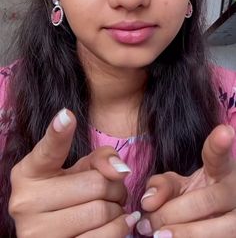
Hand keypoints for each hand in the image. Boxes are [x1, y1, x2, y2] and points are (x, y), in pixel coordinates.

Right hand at [9, 108, 139, 237]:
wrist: (55, 236)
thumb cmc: (69, 196)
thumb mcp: (79, 170)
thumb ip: (99, 158)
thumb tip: (120, 169)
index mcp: (28, 173)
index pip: (48, 150)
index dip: (59, 132)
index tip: (67, 116)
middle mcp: (25, 202)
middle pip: (95, 184)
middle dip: (115, 186)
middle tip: (114, 190)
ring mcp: (37, 233)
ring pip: (101, 211)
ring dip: (117, 209)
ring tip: (110, 207)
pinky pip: (104, 237)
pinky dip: (120, 227)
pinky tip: (118, 221)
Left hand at [136, 124, 235, 236]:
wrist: (218, 218)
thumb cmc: (194, 197)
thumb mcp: (177, 185)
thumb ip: (160, 186)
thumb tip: (147, 202)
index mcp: (222, 170)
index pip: (218, 155)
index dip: (220, 144)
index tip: (224, 131)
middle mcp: (235, 190)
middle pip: (207, 201)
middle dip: (172, 213)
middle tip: (148, 223)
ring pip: (217, 230)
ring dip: (183, 234)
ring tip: (157, 236)